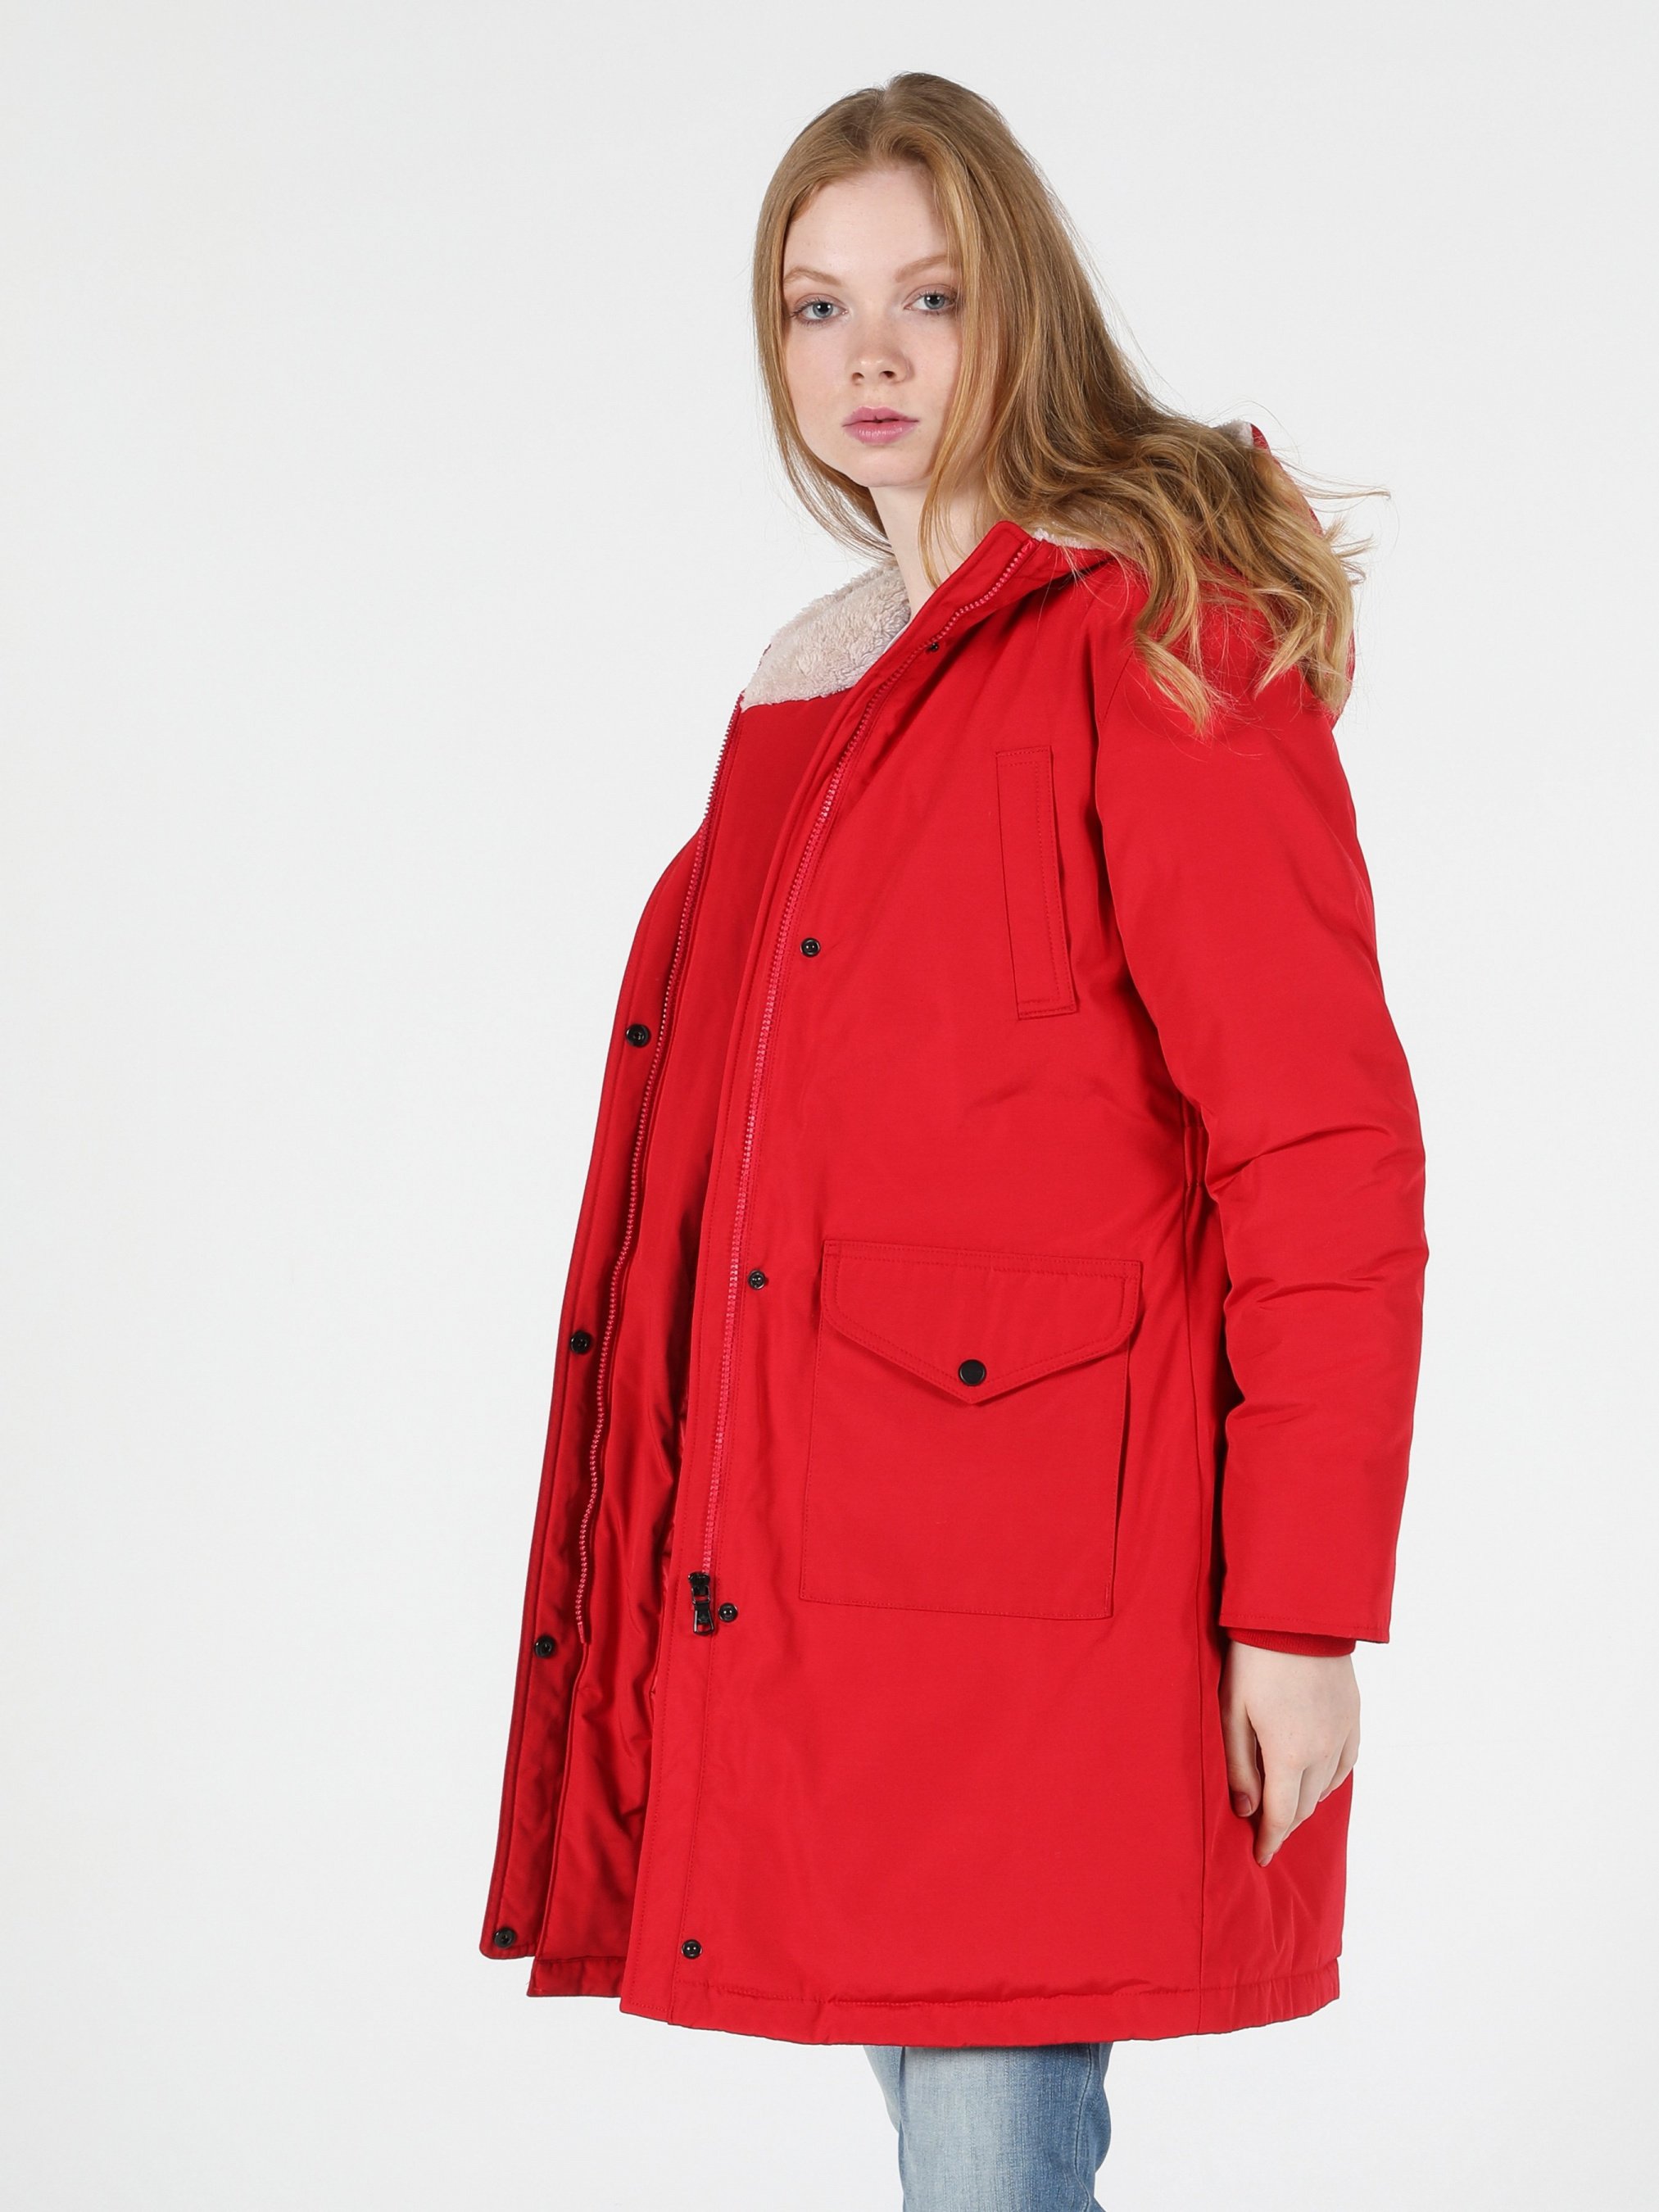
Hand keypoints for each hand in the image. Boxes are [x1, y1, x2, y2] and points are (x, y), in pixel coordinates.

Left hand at [1221, 1642, 1360, 1866]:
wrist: (1297, 1616)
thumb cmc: (1254, 1660)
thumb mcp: (1232, 1712)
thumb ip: (1239, 1766)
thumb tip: (1245, 1810)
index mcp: (1289, 1755)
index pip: (1281, 1816)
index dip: (1270, 1841)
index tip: (1260, 1857)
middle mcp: (1322, 1752)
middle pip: (1304, 1806)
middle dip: (1285, 1823)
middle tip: (1266, 1829)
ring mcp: (1342, 1734)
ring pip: (1326, 1788)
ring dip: (1306, 1802)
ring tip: (1286, 1805)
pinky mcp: (1354, 1716)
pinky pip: (1346, 1764)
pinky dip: (1329, 1780)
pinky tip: (1316, 1779)